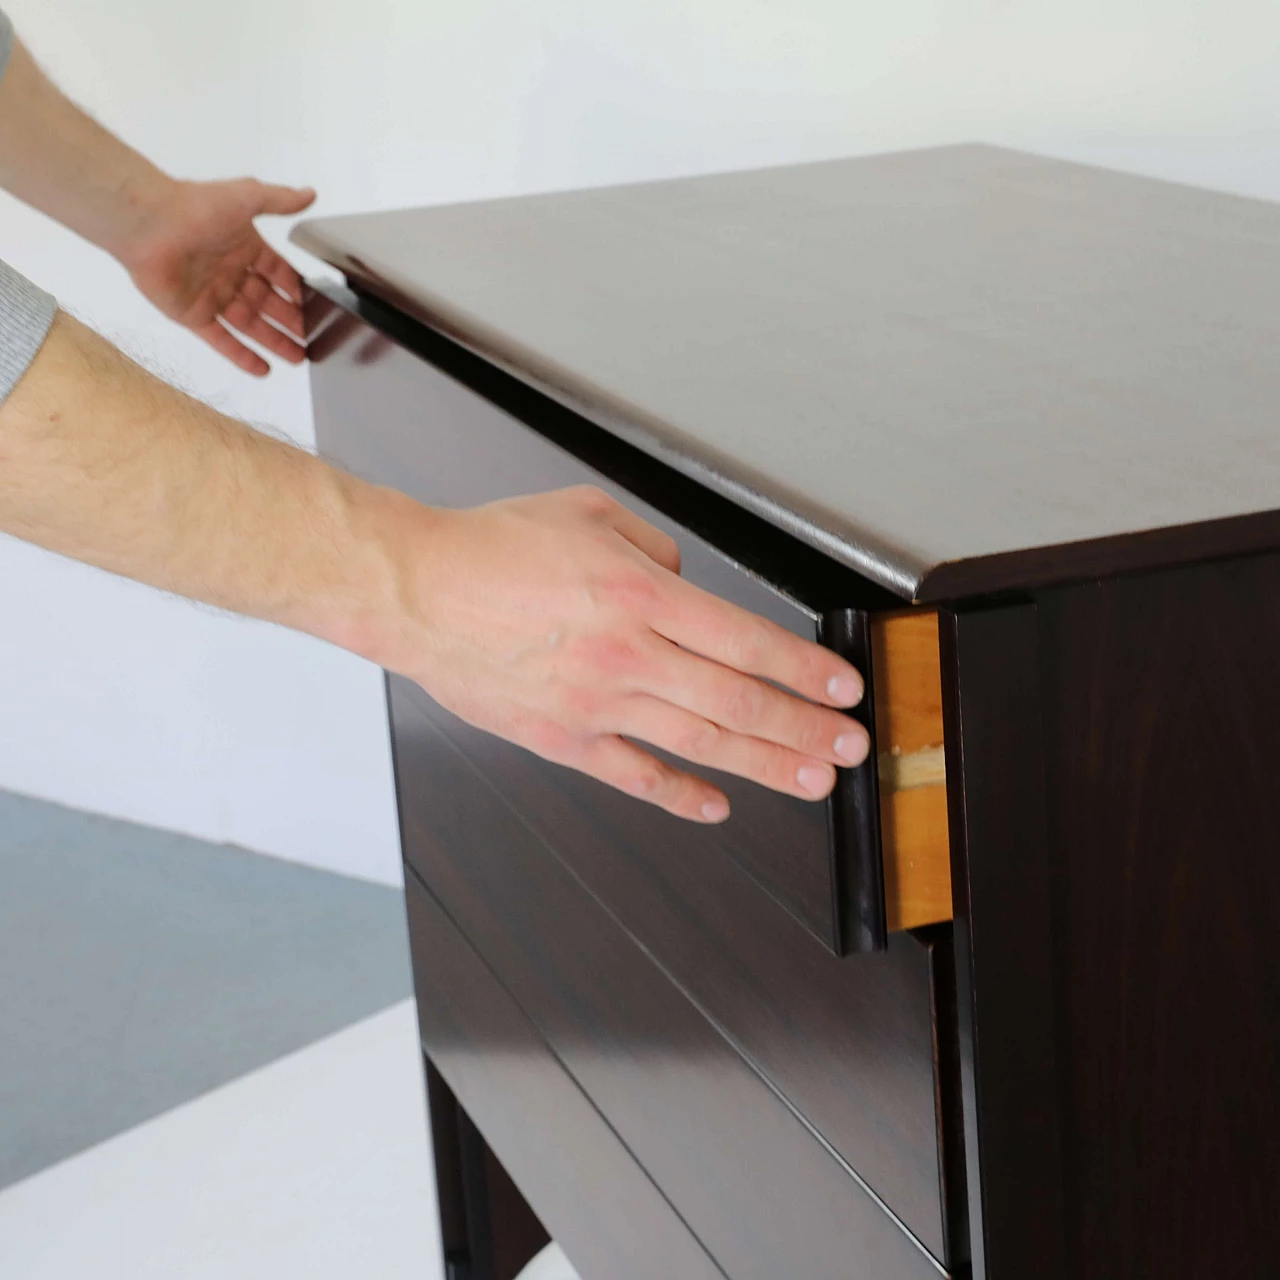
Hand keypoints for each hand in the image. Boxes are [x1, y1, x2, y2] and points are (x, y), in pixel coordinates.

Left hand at [120, 178, 315, 375]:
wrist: (147, 224)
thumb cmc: (194, 206)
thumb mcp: (247, 197)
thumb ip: (280, 199)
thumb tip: (310, 194)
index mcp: (244, 246)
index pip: (279, 274)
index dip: (297, 291)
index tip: (318, 307)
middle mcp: (230, 272)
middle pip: (268, 304)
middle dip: (291, 322)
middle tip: (314, 339)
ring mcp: (212, 296)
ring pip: (250, 325)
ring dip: (274, 342)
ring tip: (298, 358)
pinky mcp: (193, 315)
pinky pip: (221, 340)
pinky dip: (241, 356)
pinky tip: (263, 370)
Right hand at [382, 485, 870, 822]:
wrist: (414, 591)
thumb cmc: (491, 548)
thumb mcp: (587, 513)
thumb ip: (653, 547)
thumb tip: (686, 579)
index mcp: (638, 595)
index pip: (744, 640)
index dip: (803, 669)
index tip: (842, 688)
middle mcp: (626, 655)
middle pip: (736, 701)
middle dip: (805, 728)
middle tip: (852, 747)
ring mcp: (595, 704)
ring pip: (699, 743)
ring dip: (764, 764)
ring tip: (813, 779)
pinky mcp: (561, 738)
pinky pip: (633, 774)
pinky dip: (679, 793)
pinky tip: (717, 804)